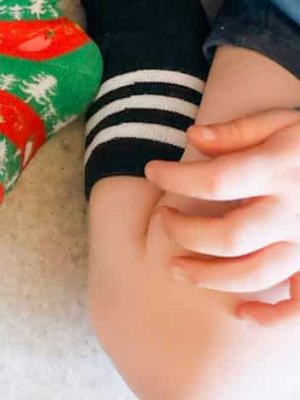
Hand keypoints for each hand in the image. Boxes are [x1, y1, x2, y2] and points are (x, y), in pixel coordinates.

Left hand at [145, 109, 299, 324]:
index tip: (152, 171)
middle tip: (164, 218)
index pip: (215, 180)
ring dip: (208, 277)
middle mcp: (292, 213)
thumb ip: (237, 131)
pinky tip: (242, 313)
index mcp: (279, 171)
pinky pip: (299, 305)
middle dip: (184, 232)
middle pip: (228, 236)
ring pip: (254, 274)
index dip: (175, 177)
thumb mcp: (281, 122)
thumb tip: (192, 136)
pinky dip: (272, 316)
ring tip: (175, 267)